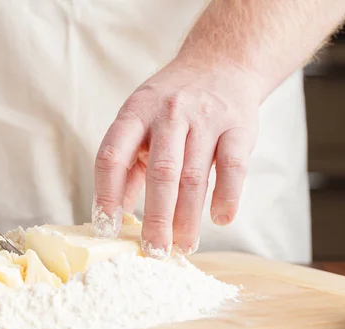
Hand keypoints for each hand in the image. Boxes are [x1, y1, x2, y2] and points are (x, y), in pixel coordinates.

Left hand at [92, 58, 261, 255]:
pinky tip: (220, 219)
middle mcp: (169, 113)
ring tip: (184, 246)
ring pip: (194, 176)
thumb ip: (126, 166)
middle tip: (155, 250)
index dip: (106, 194)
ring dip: (188, 217)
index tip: (106, 227)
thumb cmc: (171, 104)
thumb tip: (113, 212)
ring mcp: (205, 118)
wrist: (220, 63)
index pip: (112, 156)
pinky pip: (232, 167)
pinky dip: (227, 196)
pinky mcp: (238, 126)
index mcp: (135, 112)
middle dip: (157, 218)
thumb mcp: (139, 123)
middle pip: (161, 173)